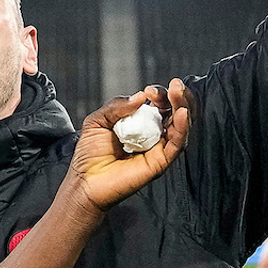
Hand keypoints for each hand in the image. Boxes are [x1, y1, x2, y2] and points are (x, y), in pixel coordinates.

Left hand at [67, 81, 193, 209]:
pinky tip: (180, 114)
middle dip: (176, 97)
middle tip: (175, 85)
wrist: (84, 182)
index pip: (157, 105)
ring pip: (179, 126)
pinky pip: (176, 144)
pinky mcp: (160, 162)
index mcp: (138, 124)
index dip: (158, 94)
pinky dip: (181, 128)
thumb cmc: (88, 155)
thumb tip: (140, 96)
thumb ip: (116, 106)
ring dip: (183, 107)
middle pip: (173, 113)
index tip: (149, 91)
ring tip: (178, 93)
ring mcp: (157, 148)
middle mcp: (151, 135)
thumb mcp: (97, 121)